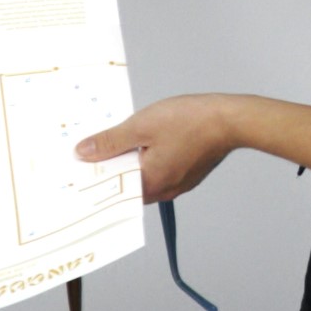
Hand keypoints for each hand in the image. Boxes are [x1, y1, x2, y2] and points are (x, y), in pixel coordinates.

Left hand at [77, 93, 238, 203]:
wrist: (230, 119)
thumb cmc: (191, 122)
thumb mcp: (141, 126)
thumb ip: (110, 142)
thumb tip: (83, 152)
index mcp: (148, 184)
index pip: (110, 189)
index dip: (93, 174)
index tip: (80, 163)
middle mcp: (163, 191)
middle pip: (126, 185)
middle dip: (112, 167)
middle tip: (98, 146)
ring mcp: (178, 184)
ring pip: (144, 177)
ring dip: (131, 162)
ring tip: (124, 139)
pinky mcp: (188, 174)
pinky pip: (160, 171)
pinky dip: (150, 159)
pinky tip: (148, 140)